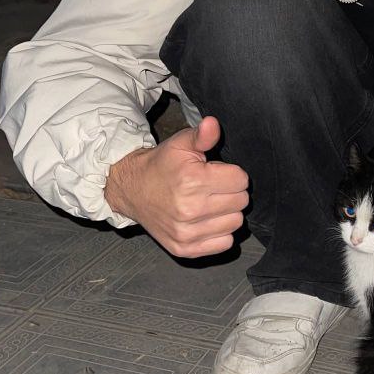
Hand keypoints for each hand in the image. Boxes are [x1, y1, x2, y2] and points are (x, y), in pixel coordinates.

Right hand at [104, 115, 248, 257]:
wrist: (132, 190)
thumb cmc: (161, 166)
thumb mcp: (181, 144)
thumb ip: (202, 135)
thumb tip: (213, 124)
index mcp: (192, 181)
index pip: (241, 180)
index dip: (232, 173)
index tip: (217, 173)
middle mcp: (190, 209)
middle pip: (241, 202)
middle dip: (230, 192)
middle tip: (212, 188)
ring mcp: (187, 233)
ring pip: (235, 223)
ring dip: (227, 212)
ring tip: (209, 203)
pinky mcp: (185, 249)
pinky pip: (224, 243)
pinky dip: (220, 233)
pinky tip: (206, 220)